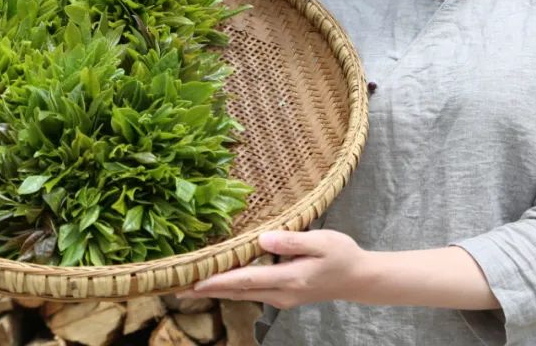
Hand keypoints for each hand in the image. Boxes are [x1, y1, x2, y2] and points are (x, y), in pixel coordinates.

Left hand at [176, 230, 368, 308]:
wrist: (359, 278)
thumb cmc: (342, 255)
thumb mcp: (322, 241)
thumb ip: (292, 240)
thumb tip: (262, 239)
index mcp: (290, 278)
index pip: (246, 279)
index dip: (218, 280)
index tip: (193, 281)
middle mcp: (282, 293)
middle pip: (238, 291)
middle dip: (207, 290)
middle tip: (176, 287)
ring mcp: (281, 297)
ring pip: (242, 293)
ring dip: (216, 289)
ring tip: (190, 285)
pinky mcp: (282, 294)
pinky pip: (251, 291)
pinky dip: (231, 286)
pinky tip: (219, 280)